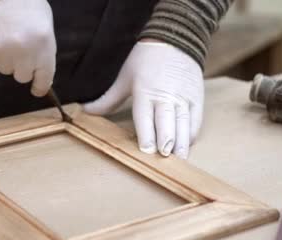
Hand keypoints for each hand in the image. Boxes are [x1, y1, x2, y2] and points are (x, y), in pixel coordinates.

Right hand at [0, 0, 55, 96]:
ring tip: (4, 36)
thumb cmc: (25, 1)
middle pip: (21, 76)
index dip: (40, 86)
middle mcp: (23, 53)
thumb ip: (43, 48)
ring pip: (4, 69)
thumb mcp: (44, 23)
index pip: (44, 77)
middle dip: (21, 66)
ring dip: (5, 58)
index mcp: (43, 46)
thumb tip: (38, 69)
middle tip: (18, 48)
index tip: (37, 89)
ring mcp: (1, 53)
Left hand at [84, 41, 203, 158]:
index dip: (147, 135)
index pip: (146, 118)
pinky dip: (191, 135)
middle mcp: (166, 97)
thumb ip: (107, 100)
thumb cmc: (146, 59)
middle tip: (163, 157)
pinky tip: (185, 147)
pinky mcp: (197, 99)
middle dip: (166, 142)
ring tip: (178, 160)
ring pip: (185, 126)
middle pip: (167, 124)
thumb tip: (85, 111)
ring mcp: (184, 98)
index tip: (146, 151)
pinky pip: (195, 121)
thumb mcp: (124, 78)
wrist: (175, 37)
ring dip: (181, 144)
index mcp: (146, 92)